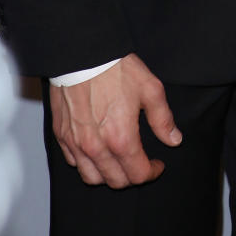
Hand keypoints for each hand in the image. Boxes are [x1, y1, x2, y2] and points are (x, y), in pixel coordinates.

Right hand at [49, 53, 181, 187]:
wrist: (83, 54)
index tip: (157, 164)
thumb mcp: (150, 89)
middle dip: (132, 176)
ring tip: (119, 162)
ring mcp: (76, 143)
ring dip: (108, 175)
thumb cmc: (116, 69)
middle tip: (140, 163)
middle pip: (116, 181)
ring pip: (92, 177)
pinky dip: (87, 163)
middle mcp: (96, 147)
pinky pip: (73, 162)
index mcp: (121, 138)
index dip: (152, 172)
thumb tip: (173, 140)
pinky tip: (97, 150)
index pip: (137, 174)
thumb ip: (163, 119)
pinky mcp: (62, 135)